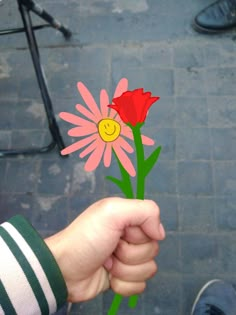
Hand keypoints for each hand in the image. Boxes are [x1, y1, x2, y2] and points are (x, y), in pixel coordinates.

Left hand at [45, 197, 164, 302]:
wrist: (63, 270)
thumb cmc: (85, 238)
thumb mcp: (112, 212)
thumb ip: (145, 211)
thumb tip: (160, 233)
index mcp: (128, 219)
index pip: (154, 229)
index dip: (139, 235)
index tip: (121, 233)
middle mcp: (129, 237)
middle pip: (152, 251)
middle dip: (129, 254)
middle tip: (110, 248)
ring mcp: (126, 259)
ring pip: (148, 270)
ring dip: (125, 270)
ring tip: (106, 262)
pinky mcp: (123, 279)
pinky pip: (140, 286)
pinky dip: (123, 284)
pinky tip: (108, 276)